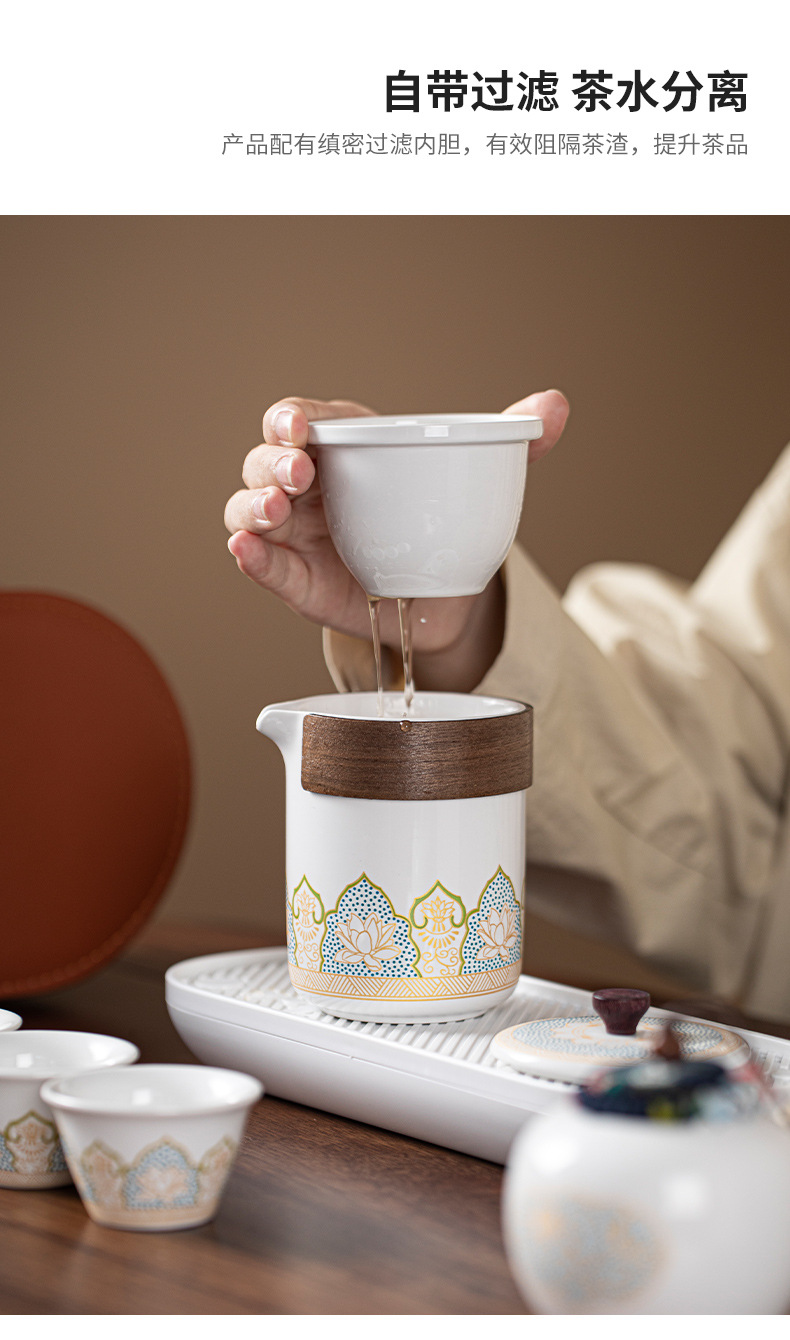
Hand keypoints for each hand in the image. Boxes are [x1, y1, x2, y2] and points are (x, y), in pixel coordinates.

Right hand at [225, 390, 568, 686]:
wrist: (445, 590)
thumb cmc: (442, 516)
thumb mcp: (477, 474)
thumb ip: (513, 441)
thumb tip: (555, 404)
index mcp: (342, 445)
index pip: (300, 418)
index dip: (290, 417)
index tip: (300, 426)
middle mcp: (306, 484)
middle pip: (264, 461)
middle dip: (271, 462)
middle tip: (298, 474)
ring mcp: (293, 532)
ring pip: (248, 510)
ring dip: (252, 506)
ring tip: (274, 512)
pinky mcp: (294, 578)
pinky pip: (263, 566)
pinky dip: (250, 557)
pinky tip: (247, 550)